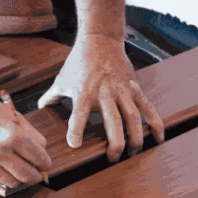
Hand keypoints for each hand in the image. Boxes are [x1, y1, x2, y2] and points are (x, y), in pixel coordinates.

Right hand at [0, 60, 50, 188]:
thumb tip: (43, 151)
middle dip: (37, 176)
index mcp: (14, 136)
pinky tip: (3, 166)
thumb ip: (31, 134)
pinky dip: (3, 175)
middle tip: (38, 173)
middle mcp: (1, 152)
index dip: (45, 164)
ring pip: (13, 182)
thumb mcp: (13, 116)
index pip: (39, 158)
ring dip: (20, 178)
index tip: (46, 164)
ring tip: (20, 170)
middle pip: (28, 176)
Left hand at [38, 33, 164, 162]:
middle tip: (113, 158)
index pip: (78, 115)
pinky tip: (158, 138)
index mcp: (84, 93)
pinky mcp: (135, 88)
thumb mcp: (61, 78)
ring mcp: (122, 91)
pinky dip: (155, 123)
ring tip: (135, 152)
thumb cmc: (79, 61)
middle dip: (115, 142)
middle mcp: (104, 94)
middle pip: (112, 121)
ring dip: (136, 136)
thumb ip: (51, 96)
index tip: (75, 145)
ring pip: (133, 116)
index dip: (76, 130)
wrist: (101, 39)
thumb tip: (39, 108)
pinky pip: (147, 107)